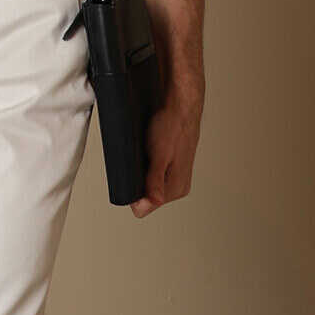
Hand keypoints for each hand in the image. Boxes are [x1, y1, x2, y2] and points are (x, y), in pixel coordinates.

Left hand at [128, 84, 202, 218]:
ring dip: (142, 174)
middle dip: (137, 182)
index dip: (133, 193)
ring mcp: (176, 178)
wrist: (181, 106)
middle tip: (142, 160)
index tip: (134, 173)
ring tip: (147, 154)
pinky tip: (150, 153)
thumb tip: (149, 204)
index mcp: (177, 188)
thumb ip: (154, 181)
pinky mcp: (172, 169)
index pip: (144, 208)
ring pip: (147, 187)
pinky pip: (151, 176)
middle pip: (145, 199)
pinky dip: (146, 167)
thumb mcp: (159, 154)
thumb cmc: (172, 125)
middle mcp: (179, 187)